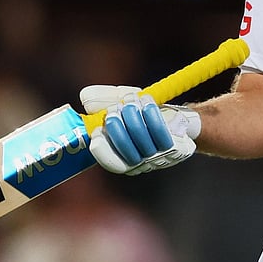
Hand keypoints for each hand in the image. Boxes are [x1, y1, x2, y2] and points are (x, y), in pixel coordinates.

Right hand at [79, 84, 200, 174]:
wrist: (175, 118)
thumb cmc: (142, 113)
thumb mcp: (119, 104)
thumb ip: (100, 100)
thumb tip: (85, 98)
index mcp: (123, 158)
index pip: (112, 163)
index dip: (103, 150)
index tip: (98, 133)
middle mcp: (141, 163)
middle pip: (128, 153)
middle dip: (118, 127)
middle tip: (116, 108)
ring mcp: (159, 157)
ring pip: (143, 140)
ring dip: (134, 116)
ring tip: (132, 100)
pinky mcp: (176, 148)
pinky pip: (162, 133)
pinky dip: (151, 115)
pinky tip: (147, 102)